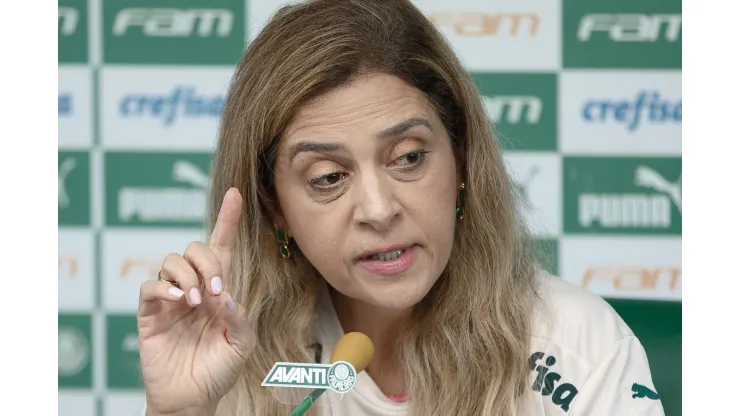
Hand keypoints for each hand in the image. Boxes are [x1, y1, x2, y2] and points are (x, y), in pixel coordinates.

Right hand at [137, 188, 254, 414]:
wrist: (193, 397)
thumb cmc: (218, 369)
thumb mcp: (242, 342)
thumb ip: (238, 315)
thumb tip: (223, 294)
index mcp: (219, 290)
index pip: (222, 248)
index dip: (228, 220)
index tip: (235, 194)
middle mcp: (195, 288)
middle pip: (195, 249)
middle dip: (207, 261)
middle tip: (216, 290)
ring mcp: (171, 299)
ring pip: (171, 261)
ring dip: (188, 276)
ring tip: (197, 302)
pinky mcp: (151, 313)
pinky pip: (150, 286)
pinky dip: (164, 287)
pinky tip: (179, 302)